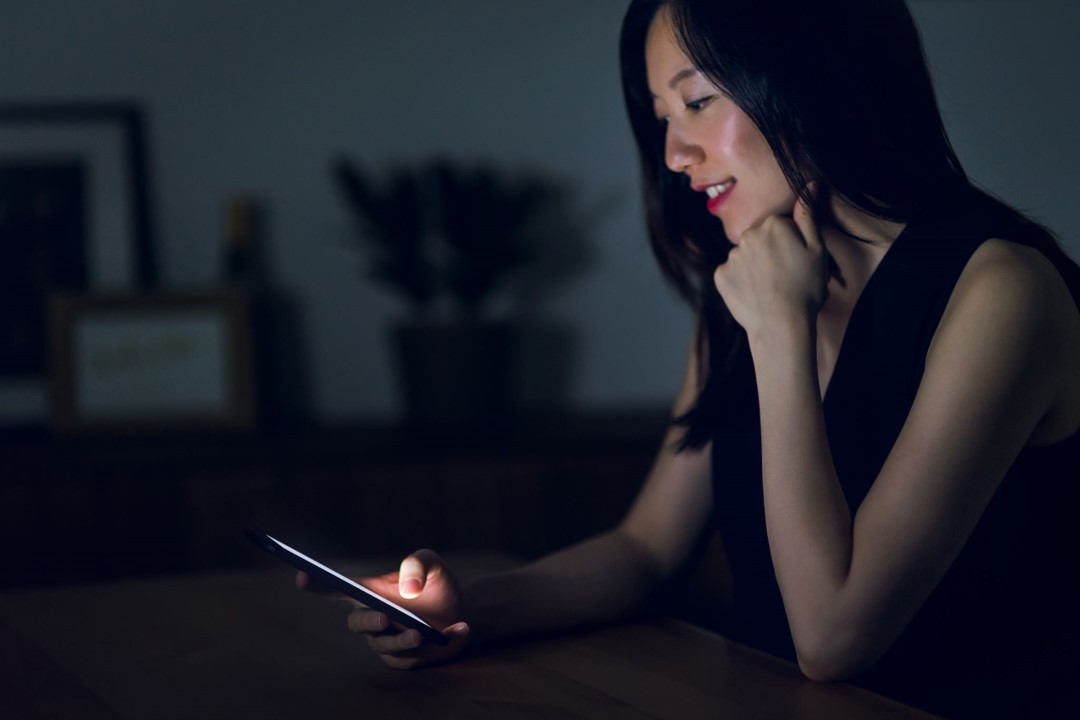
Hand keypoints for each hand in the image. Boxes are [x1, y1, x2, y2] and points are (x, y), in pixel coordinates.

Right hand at [297, 549, 470, 668]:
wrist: (463, 610)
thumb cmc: (437, 584)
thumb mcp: (431, 563)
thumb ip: (418, 564)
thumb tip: (408, 587)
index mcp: (370, 593)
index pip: (336, 589)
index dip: (317, 584)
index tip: (303, 575)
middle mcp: (373, 619)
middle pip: (358, 624)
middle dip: (369, 621)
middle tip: (385, 616)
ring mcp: (387, 642)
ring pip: (386, 646)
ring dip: (402, 639)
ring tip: (421, 632)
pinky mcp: (406, 660)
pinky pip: (416, 658)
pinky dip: (439, 643)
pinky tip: (459, 629)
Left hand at [713, 193, 827, 336]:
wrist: (781, 325)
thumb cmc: (806, 288)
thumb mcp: (817, 250)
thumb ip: (809, 216)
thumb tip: (812, 184)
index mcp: (773, 224)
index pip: (781, 226)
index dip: (792, 244)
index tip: (798, 261)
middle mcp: (747, 235)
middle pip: (760, 239)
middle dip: (771, 252)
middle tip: (785, 276)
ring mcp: (731, 256)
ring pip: (745, 256)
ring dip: (755, 267)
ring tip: (771, 288)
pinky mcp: (720, 276)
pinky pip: (732, 273)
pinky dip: (741, 282)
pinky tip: (755, 294)